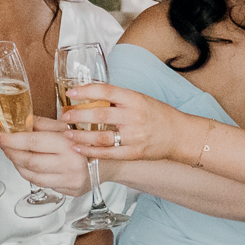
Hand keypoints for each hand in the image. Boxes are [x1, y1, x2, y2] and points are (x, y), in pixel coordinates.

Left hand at [0, 116, 93, 196]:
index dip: (11, 140)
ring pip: (32, 177)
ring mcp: (70, 181)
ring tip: (14, 155)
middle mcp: (69, 164)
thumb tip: (20, 121)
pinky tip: (30, 166)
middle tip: (3, 145)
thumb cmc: (88, 140)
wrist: (111, 160)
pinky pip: (44, 184)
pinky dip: (32, 174)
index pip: (32, 142)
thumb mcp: (67, 126)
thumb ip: (42, 124)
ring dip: (18, 165)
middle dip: (11, 153)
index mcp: (68, 144)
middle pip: (29, 162)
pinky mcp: (70, 191)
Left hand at [61, 83, 196, 162]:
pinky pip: (108, 154)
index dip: (86, 91)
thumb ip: (118, 99)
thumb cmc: (158, 115)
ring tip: (67, 133)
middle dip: (78, 115)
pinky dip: (91, 152)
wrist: (179, 134)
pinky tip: (79, 148)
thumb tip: (89, 95)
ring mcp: (134, 136)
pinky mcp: (134, 153)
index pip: (106, 91)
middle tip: (65, 115)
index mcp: (134, 99)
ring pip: (101, 137)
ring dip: (81, 136)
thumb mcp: (140, 99)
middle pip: (100, 115)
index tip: (71, 93)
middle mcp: (134, 116)